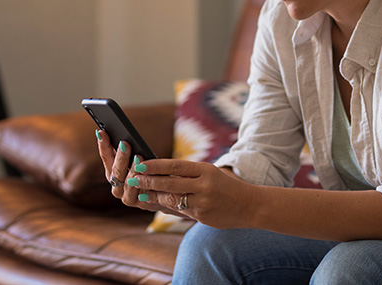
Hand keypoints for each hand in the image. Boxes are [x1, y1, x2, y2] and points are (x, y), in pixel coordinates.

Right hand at [95, 130, 179, 214]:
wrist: (167, 193)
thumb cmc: (153, 171)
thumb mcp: (142, 159)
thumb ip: (132, 151)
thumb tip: (126, 135)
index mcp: (114, 172)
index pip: (106, 157)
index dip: (103, 145)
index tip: (102, 132)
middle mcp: (117, 185)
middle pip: (115, 171)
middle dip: (120, 156)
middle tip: (124, 143)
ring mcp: (126, 196)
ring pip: (127, 182)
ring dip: (132, 169)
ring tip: (138, 156)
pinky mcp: (140, 204)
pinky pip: (139, 193)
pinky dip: (143, 183)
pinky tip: (147, 173)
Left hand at [131, 158, 254, 228]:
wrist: (249, 205)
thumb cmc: (225, 187)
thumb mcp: (210, 174)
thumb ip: (188, 175)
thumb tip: (160, 174)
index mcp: (206, 170)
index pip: (176, 165)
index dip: (156, 165)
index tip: (140, 164)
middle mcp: (204, 185)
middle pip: (170, 182)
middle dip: (149, 181)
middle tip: (133, 179)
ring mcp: (203, 202)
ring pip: (172, 199)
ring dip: (154, 196)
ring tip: (140, 193)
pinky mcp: (202, 216)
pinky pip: (180, 211)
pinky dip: (167, 206)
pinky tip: (156, 203)